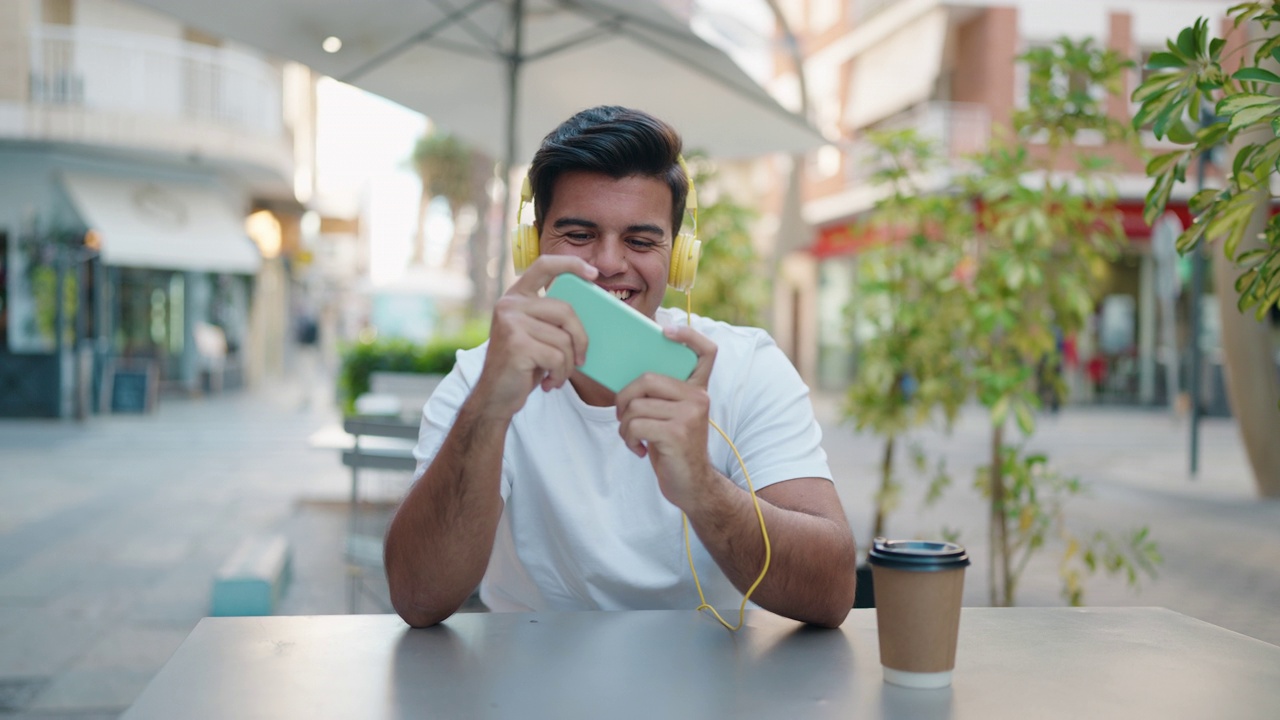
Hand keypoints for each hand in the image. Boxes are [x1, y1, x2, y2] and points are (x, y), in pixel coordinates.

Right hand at [475, 255, 596, 416]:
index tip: (593, 274)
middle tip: (582, 359)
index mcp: (516, 297)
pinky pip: (557, 357)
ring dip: (568, 364)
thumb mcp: (536, 336)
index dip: (570, 264)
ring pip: (564, 339)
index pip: (544, 265)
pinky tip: (549, 383)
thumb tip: (596, 314)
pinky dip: (560, 375)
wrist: (494, 398)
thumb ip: (552, 320)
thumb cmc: (522, 366)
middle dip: (581, 338)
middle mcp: (509, 305)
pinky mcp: (516, 344)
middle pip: (565, 310)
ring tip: (557, 376)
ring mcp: (510, 323)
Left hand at [614, 325, 719, 510]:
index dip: (688, 335)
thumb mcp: (673, 416)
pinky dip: (628, 438)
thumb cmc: (674, 448)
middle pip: (647, 379)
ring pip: (636, 405)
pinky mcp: (677, 433)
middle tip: (623, 416)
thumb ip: (662, 394)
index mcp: (698, 390)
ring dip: (624, 425)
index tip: (666, 331)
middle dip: (624, 398)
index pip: (706, 352)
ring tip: (633, 437)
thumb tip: (627, 374)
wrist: (692, 486)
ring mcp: (690, 415)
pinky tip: (639, 449)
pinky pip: (636, 424)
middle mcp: (699, 398)